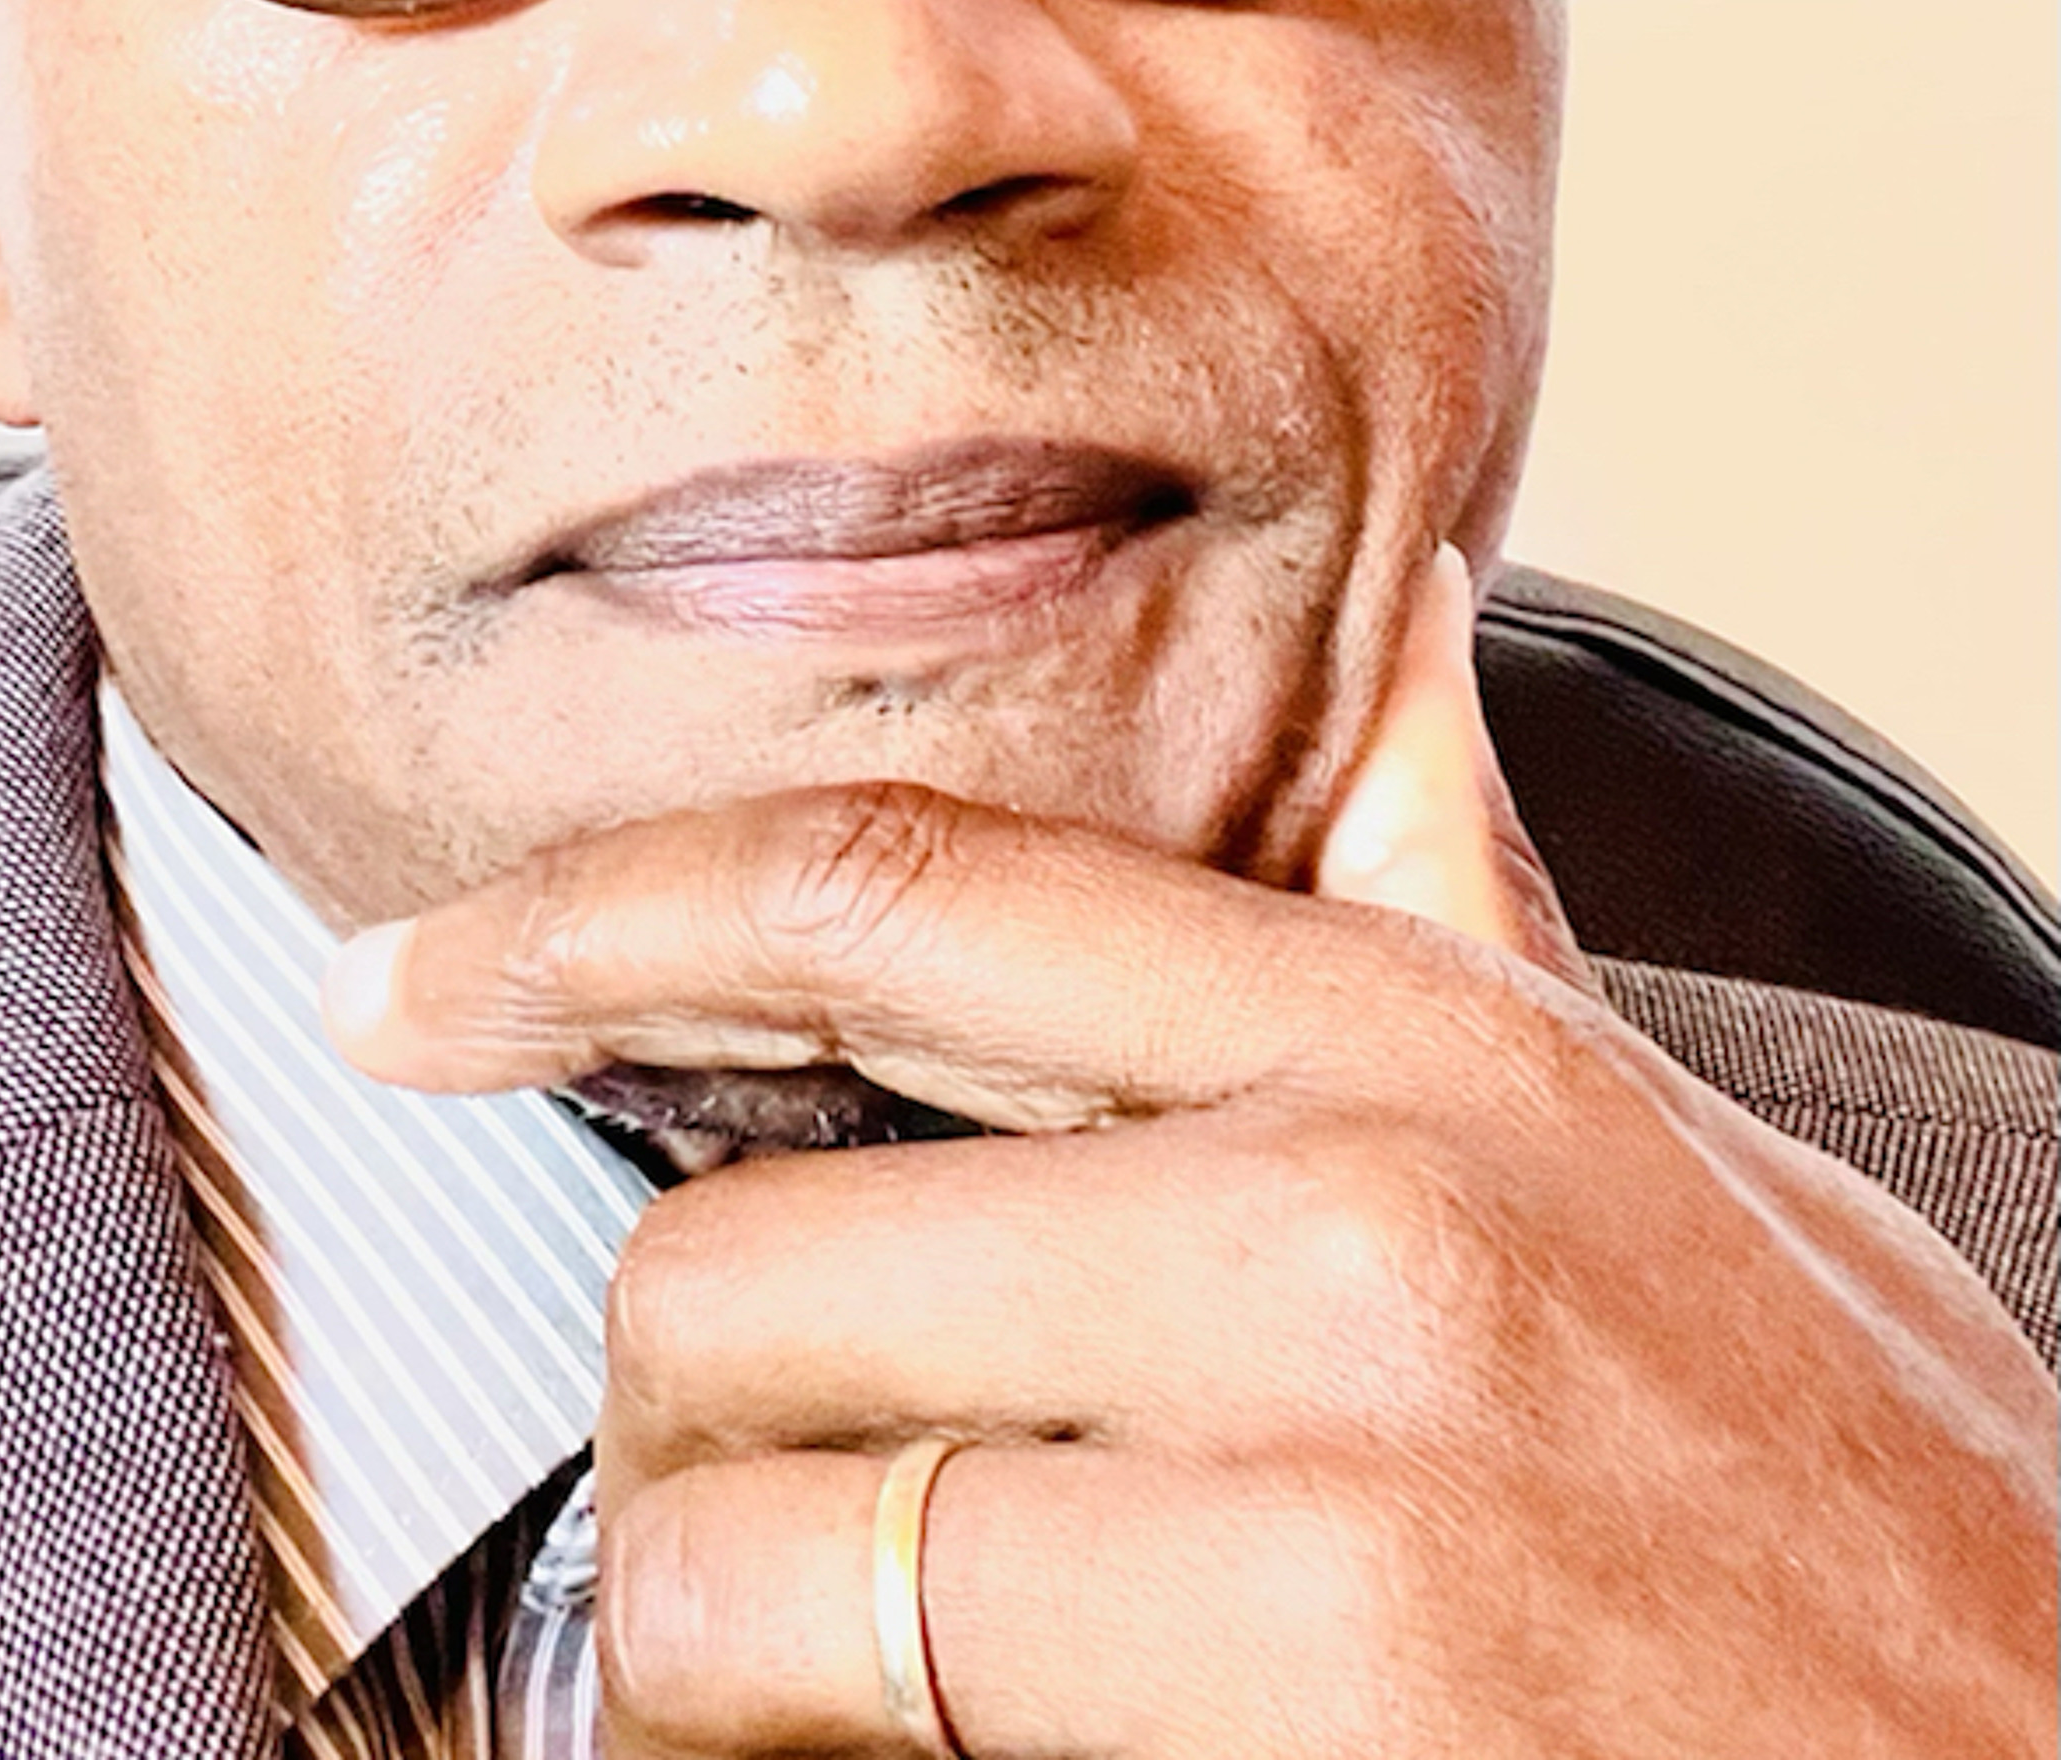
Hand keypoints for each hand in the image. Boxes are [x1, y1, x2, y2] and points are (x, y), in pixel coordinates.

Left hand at [325, 551, 2060, 1754]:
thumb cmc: (1892, 1556)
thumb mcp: (1698, 1188)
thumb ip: (1475, 929)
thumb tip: (1402, 646)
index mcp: (1416, 1061)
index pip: (889, 892)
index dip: (590, 918)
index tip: (407, 987)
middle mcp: (1347, 1248)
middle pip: (731, 1272)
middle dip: (688, 1427)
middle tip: (772, 1531)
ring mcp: (1321, 1536)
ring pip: (737, 1555)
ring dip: (729, 1652)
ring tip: (885, 1697)